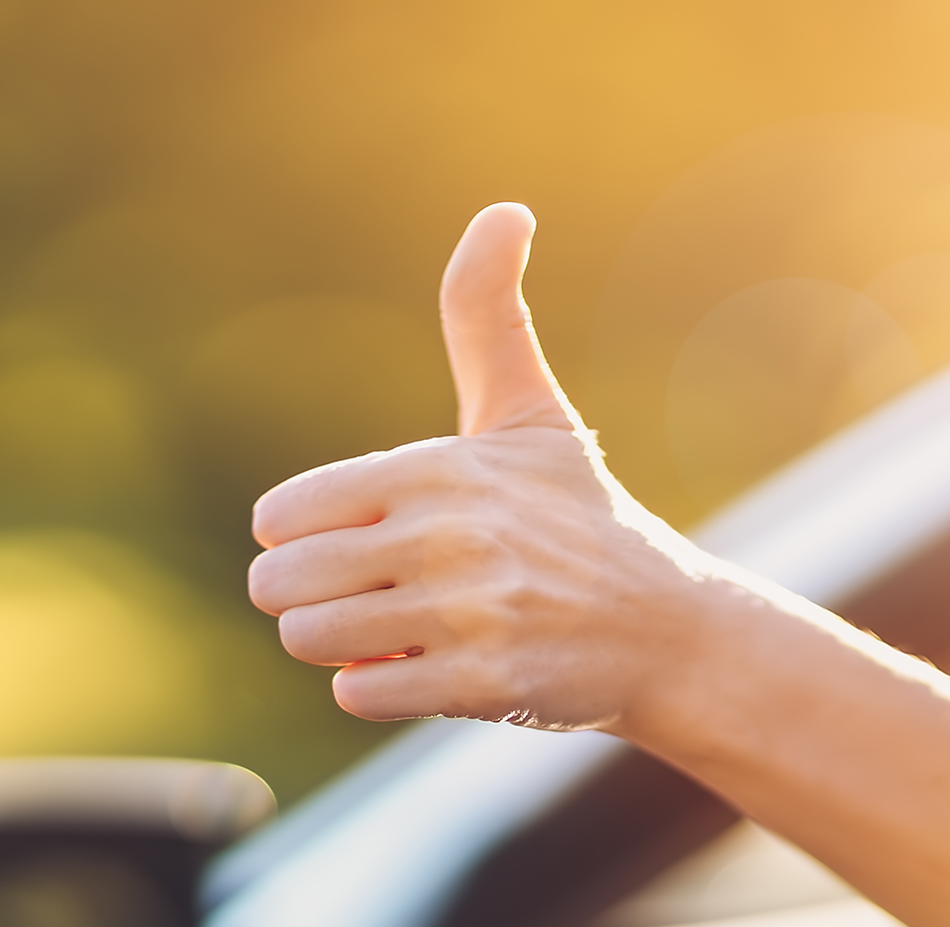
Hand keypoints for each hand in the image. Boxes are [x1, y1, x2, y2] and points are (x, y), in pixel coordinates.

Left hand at [246, 203, 742, 729]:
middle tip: (364, 597)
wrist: (669, 629)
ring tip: (394, 632)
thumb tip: (505, 210)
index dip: (302, 539)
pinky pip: (361, 694)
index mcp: (438, 467)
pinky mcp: (484, 682)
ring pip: (311, 640)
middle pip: (280, 585)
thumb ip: (487, 317)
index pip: (285, 515)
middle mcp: (449, 535)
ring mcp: (467, 613)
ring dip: (339, 647)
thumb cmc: (581, 519)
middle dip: (306, 600)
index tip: (355, 543)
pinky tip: (426, 668)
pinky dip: (377, 687)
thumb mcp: (529, 414)